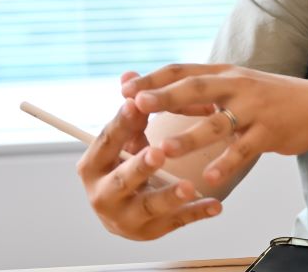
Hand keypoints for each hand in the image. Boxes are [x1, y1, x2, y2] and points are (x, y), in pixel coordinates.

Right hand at [75, 73, 221, 239]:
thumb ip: (131, 112)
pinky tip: (215, 205)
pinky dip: (196, 213)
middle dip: (140, 167)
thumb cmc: (126, 165)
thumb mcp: (124, 140)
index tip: (137, 103)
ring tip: (190, 186)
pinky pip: (176, 222)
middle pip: (122, 180)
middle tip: (159, 152)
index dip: (121, 124)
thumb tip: (129, 75)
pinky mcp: (151, 232)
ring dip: (170, 195)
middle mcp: (103, 196)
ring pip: (149, 206)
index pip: (106, 143)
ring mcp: (127, 218)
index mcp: (92, 167)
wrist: (125, 210)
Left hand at [121, 64, 307, 187]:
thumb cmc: (267, 99)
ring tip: (165, 150)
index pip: (182, 70)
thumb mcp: (233, 85)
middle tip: (135, 105)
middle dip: (164, 96)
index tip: (124, 90)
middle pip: (195, 88)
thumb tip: (154, 86)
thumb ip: (195, 87)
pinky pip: (243, 150)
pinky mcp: (269, 132)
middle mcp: (237, 85)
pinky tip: (209, 177)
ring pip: (217, 122)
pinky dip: (225, 163)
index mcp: (224, 72)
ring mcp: (254, 108)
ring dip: (189, 136)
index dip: (153, 79)